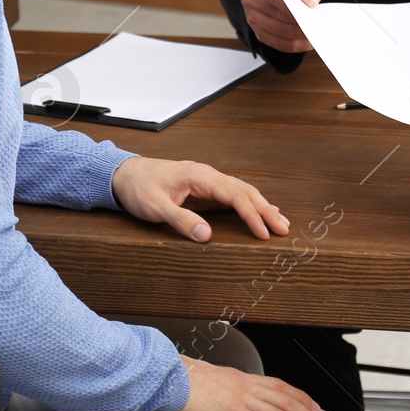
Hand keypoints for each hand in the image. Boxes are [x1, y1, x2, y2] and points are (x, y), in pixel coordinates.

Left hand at [112, 157, 289, 242]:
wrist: (125, 174)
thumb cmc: (139, 188)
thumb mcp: (156, 208)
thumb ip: (182, 220)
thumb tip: (207, 235)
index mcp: (199, 176)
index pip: (234, 195)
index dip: (251, 214)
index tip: (263, 232)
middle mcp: (207, 175)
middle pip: (244, 191)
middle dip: (265, 210)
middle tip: (284, 229)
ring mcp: (207, 180)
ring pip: (241, 191)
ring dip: (261, 206)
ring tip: (280, 222)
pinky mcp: (204, 188)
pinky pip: (232, 195)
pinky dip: (249, 203)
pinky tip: (260, 211)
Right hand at [178, 358, 324, 410]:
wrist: (170, 376)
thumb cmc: (186, 380)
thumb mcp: (214, 380)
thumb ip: (229, 388)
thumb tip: (234, 399)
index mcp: (242, 378)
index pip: (279, 385)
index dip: (299, 395)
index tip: (312, 405)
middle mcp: (246, 385)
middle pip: (285, 399)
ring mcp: (240, 398)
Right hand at [240, 0, 326, 53]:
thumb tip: (308, 1)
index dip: (289, 6)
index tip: (307, 13)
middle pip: (275, 15)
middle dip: (298, 22)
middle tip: (317, 26)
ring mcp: (252, 16)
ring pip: (277, 32)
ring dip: (298, 35)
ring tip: (316, 33)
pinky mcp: (258, 31)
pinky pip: (278, 43)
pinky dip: (295, 44)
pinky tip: (309, 40)